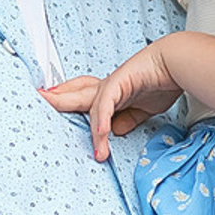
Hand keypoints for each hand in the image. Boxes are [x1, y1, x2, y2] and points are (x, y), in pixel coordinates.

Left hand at [44, 43, 181, 159]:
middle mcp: (105, 87)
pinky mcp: (119, 83)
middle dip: (56, 99)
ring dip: (88, 130)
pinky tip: (101, 133)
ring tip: (94, 151)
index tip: (50, 103)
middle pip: (74, 94)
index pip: (82, 97)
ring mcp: (111, 84)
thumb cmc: (161, 80)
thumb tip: (113, 132)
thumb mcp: (141, 109)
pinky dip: (102, 120)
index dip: (66, 100)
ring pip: (87, 104)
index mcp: (108, 92)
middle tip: (37, 99)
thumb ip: (126, 120)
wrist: (177, 63)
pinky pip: (105, 105)